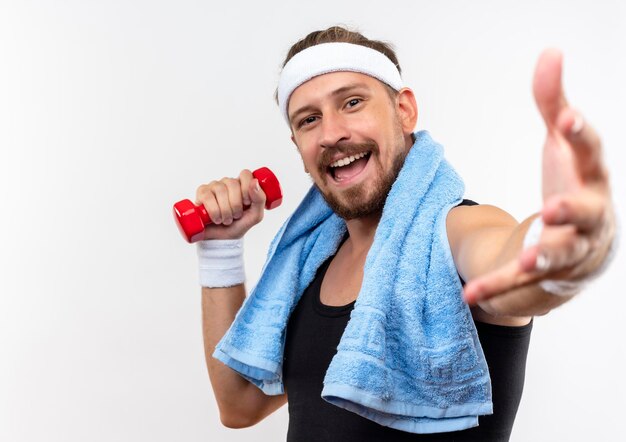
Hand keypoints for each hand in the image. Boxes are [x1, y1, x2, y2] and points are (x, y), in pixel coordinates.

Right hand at [195, 169, 266, 239]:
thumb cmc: (238, 225)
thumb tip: (254, 182)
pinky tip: (216, 218)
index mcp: (242, 185)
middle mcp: (228, 183)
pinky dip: (213, 211)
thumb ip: (260, 199)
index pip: (245, 174)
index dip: (246, 189)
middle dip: (236, 205)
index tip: (246, 203)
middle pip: (233, 183)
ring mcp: (214, 186)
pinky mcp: (202, 193)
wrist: (222, 239)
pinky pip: (207, 196)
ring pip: (220, 190)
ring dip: (225, 210)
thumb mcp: (255, 215)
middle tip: (235, 216)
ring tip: (226, 220)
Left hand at [464, 49, 615, 303]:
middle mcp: (588, 217)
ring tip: (526, 258)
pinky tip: (471, 295)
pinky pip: (521, 282)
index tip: (566, 118)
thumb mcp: (564, 144)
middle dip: (572, 211)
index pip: (590, 154)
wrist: (587, 242)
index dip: (580, 135)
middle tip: (553, 207)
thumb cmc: (575, 184)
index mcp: (590, 178)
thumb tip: (550, 52)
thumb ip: (553, 103)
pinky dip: (498, 286)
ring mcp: (571, 249)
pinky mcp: (546, 274)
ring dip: (543, 256)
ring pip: (560, 255)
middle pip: (586, 215)